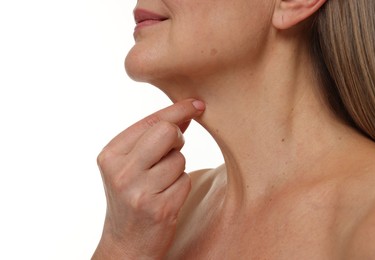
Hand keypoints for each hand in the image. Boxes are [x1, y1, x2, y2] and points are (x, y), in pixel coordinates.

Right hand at [92, 99, 204, 259]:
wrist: (126, 244)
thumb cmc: (132, 197)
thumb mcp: (131, 165)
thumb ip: (152, 137)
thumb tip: (186, 111)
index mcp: (110, 155)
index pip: (151, 121)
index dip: (178, 110)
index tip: (198, 103)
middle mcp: (121, 172)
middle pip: (167, 133)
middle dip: (177, 139)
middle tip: (169, 154)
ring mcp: (139, 191)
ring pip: (179, 159)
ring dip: (176, 169)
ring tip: (160, 185)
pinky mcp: (160, 208)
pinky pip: (185, 180)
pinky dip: (180, 186)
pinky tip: (165, 199)